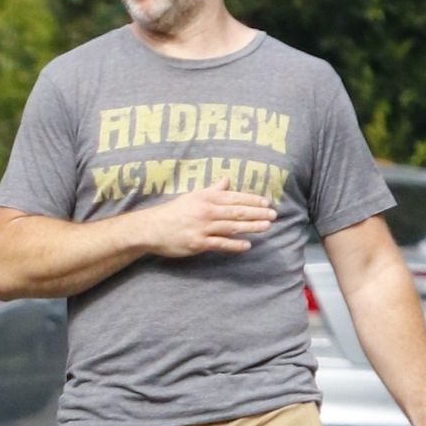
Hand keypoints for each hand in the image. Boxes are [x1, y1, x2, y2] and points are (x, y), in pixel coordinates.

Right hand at [140, 176, 276, 257]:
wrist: (151, 228)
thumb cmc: (173, 212)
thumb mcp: (192, 196)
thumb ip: (212, 190)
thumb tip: (226, 181)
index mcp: (206, 198)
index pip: (234, 197)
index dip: (252, 199)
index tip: (266, 202)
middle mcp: (206, 211)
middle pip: (237, 212)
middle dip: (257, 213)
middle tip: (273, 215)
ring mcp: (203, 228)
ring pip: (232, 227)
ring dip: (251, 227)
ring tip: (267, 227)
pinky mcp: (198, 243)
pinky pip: (221, 244)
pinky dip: (235, 245)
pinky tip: (247, 245)